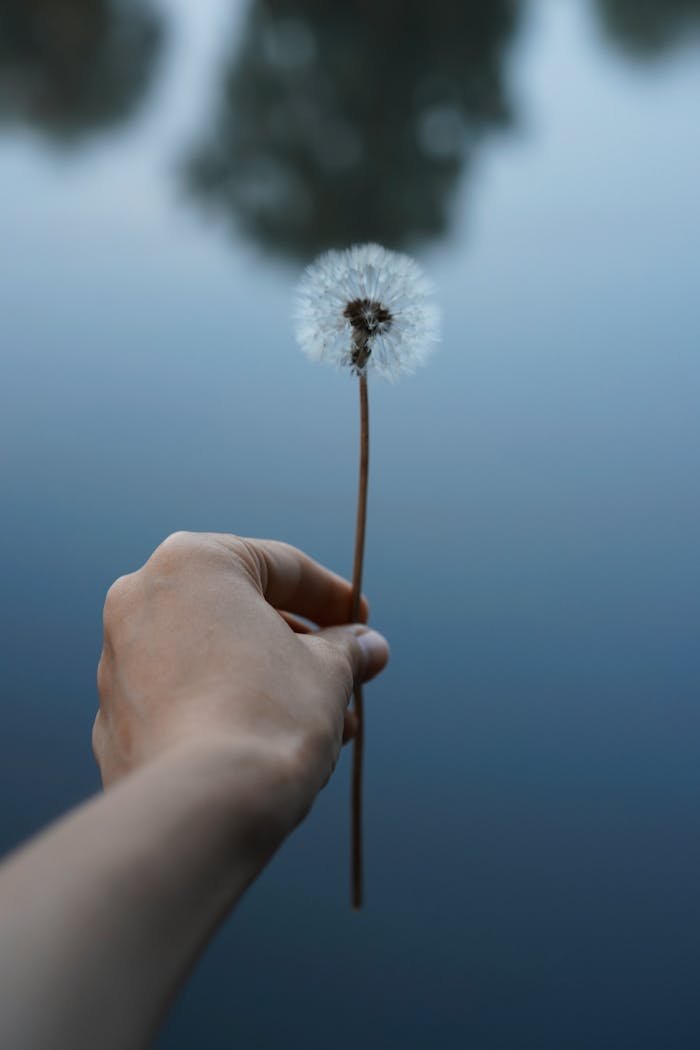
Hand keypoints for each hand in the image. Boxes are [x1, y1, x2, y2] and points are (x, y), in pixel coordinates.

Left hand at [94, 532, 388, 832]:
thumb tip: (368, 646)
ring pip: (213, 659)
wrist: (202, 806)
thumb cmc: (270, 715)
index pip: (280, 566)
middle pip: (241, 613)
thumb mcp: (328, 670)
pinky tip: (275, 746)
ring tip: (329, 724)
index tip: (364, 624)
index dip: (333, 597)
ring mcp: (119, 663)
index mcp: (192, 563)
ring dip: (272, 684)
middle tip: (349, 676)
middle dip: (302, 648)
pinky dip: (229, 712)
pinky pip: (185, 701)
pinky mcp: (114, 721)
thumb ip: (347, 648)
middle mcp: (141, 600)